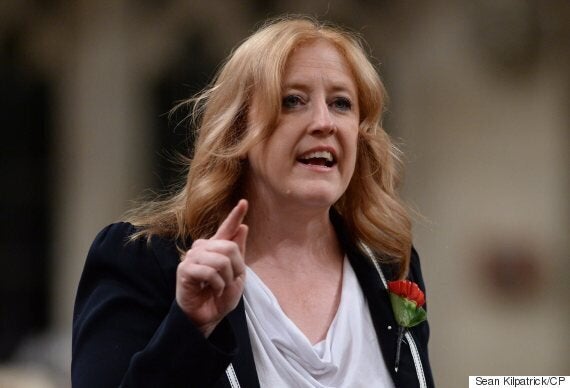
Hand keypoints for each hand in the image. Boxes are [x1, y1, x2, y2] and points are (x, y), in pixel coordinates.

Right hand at [176, 199, 247, 336]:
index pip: (226, 229)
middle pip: (229, 247)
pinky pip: (210, 272)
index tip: (244, 202)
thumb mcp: (236, 275)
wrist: (206, 317)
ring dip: (227, 279)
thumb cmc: (220, 297)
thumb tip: (243, 227)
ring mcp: (192, 257)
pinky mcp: (185, 269)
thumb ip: (238, 252)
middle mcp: (202, 248)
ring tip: (220, 287)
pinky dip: (217, 284)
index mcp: (216, 248)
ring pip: (221, 260)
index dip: (235, 216)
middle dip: (237, 268)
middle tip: (230, 282)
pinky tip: (212, 290)